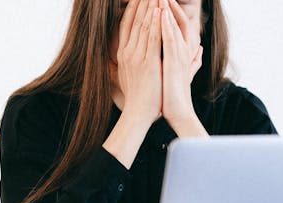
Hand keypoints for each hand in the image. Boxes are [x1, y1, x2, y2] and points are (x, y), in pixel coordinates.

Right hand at [115, 0, 162, 124]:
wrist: (138, 113)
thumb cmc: (137, 97)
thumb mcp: (127, 75)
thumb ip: (128, 62)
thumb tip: (125, 56)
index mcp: (123, 54)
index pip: (126, 25)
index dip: (132, 9)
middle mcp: (128, 52)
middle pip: (134, 21)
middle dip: (142, 2)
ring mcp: (137, 56)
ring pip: (143, 26)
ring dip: (150, 7)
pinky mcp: (148, 62)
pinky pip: (152, 38)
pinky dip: (156, 23)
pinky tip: (159, 11)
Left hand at [161, 0, 203, 128]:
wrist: (178, 112)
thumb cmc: (176, 94)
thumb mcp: (183, 72)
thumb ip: (193, 59)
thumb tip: (199, 50)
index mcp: (183, 51)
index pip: (179, 23)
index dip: (172, 9)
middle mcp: (184, 50)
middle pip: (177, 19)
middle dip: (169, 4)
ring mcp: (180, 55)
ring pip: (174, 25)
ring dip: (167, 8)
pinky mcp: (174, 62)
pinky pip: (169, 39)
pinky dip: (166, 25)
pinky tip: (160, 13)